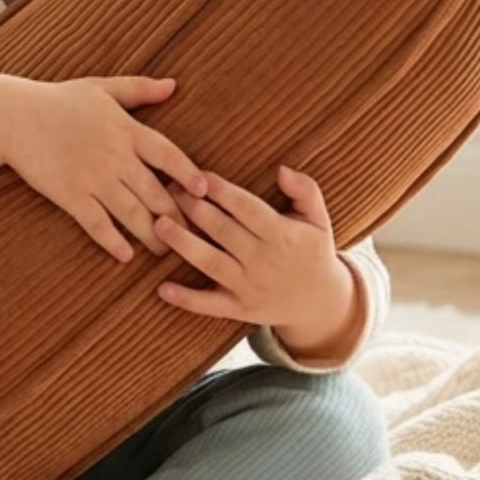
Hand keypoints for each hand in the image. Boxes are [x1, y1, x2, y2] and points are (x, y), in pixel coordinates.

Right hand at [1, 74, 209, 262]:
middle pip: (155, 192)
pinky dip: (112, 241)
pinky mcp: (69, 195)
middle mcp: (114, 156)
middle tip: (192, 236)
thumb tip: (173, 84)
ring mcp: (91, 178)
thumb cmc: (59, 100)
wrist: (14, 117)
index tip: (204, 191)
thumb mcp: (102, 88)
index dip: (188, 173)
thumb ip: (139, 89)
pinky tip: (125, 256)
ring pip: (131, 213)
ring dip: (151, 236)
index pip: (168, 154)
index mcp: (126, 129)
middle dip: (175, 217)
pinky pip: (96, 224)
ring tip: (164, 251)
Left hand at [154, 163, 354, 342]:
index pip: (247, 208)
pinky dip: (186, 299)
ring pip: (212, 263)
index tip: (199, 175)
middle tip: (168, 189)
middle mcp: (263, 260)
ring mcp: (249, 287)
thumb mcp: (318, 219)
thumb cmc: (313, 252)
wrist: (320, 303)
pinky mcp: (239, 309)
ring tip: (159, 225)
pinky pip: (210, 305)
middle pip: (223, 231)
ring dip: (184, 244)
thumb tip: (282, 170)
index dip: (222, 191)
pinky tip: (162, 288)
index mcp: (281, 234)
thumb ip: (305, 191)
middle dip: (195, 209)